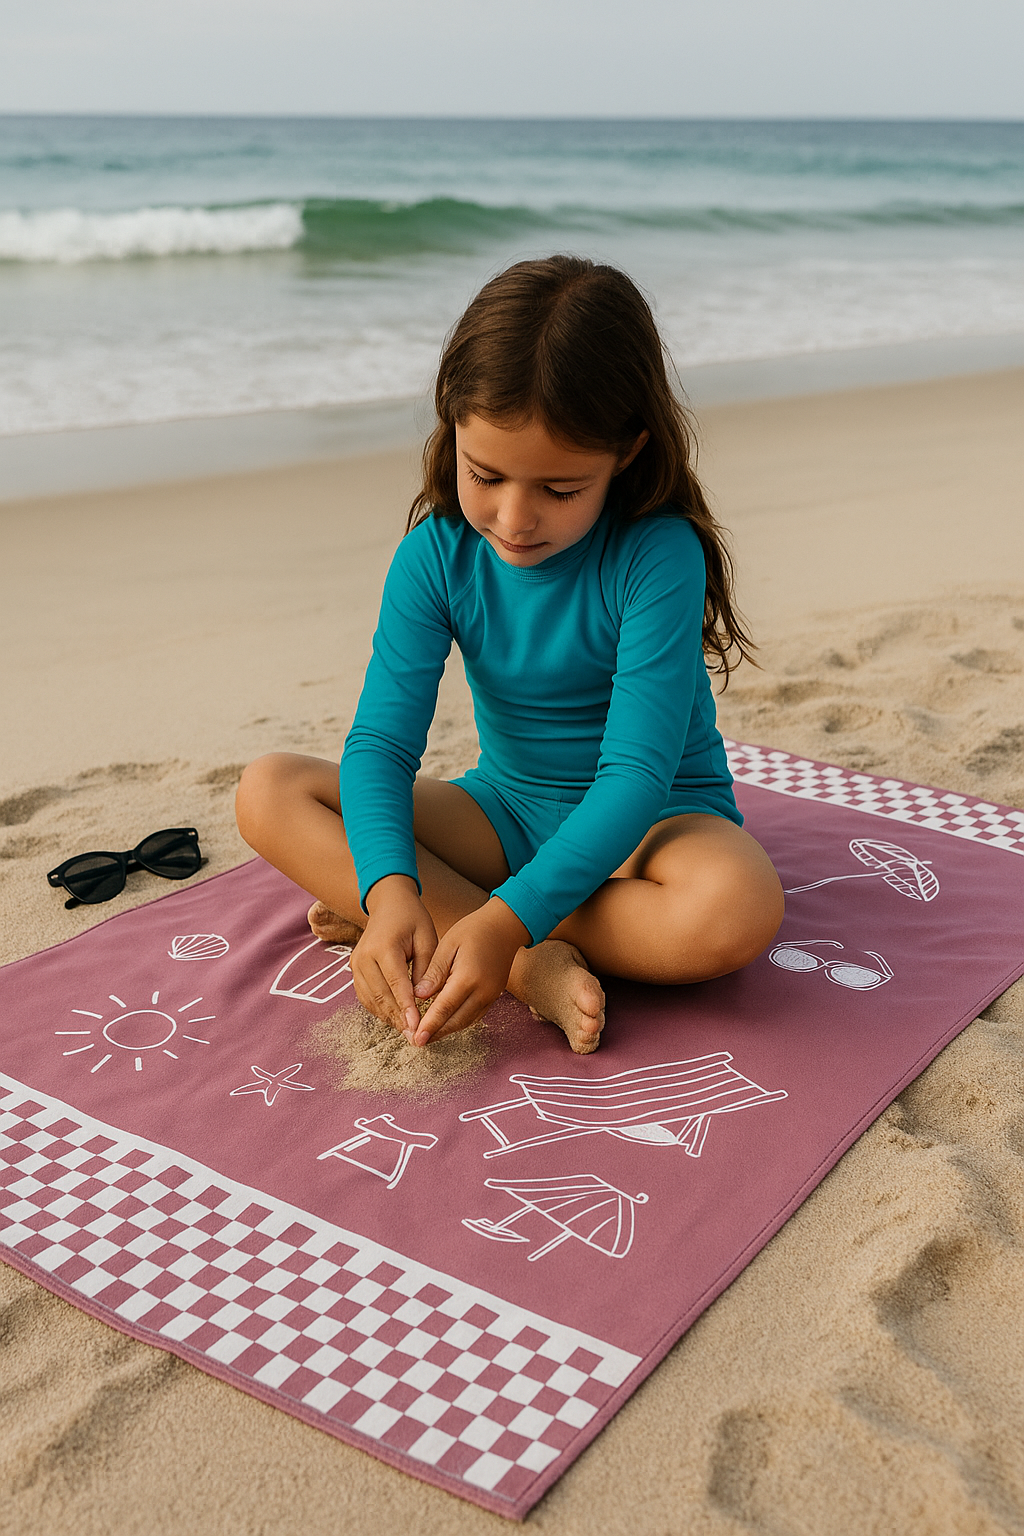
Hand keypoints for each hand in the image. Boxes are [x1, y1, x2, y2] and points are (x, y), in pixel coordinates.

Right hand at [352, 875, 438, 1039]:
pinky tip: (395, 1018)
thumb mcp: (427, 938)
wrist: (389, 903)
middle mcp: (364, 957)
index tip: (417, 1025)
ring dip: (388, 1017)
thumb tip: (423, 999)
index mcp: (384, 947)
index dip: (406, 1007)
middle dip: (398, 1018)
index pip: (396, 983)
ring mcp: (355, 964)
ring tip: (407, 1032)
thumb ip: (426, 969)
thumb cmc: (413, 919)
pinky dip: (379, 1010)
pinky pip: (365, 996)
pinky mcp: (354, 969)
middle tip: (415, 1036)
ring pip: (370, 1000)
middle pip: (380, 995)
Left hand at [410, 898, 530, 1044]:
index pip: (444, 1008)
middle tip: (417, 1042)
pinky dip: (458, 1022)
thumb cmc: (474, 930)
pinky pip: (474, 1015)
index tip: (416, 1038)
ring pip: (466, 1022)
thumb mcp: (448, 945)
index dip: (429, 1025)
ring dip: (447, 1031)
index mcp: (468, 977)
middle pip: (456, 1021)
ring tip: (428, 1036)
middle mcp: (482, 991)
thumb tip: (418, 996)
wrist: (505, 926)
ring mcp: (491, 996)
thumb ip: (434, 972)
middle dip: (436, 1034)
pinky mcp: (494, 996)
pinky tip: (445, 1023)